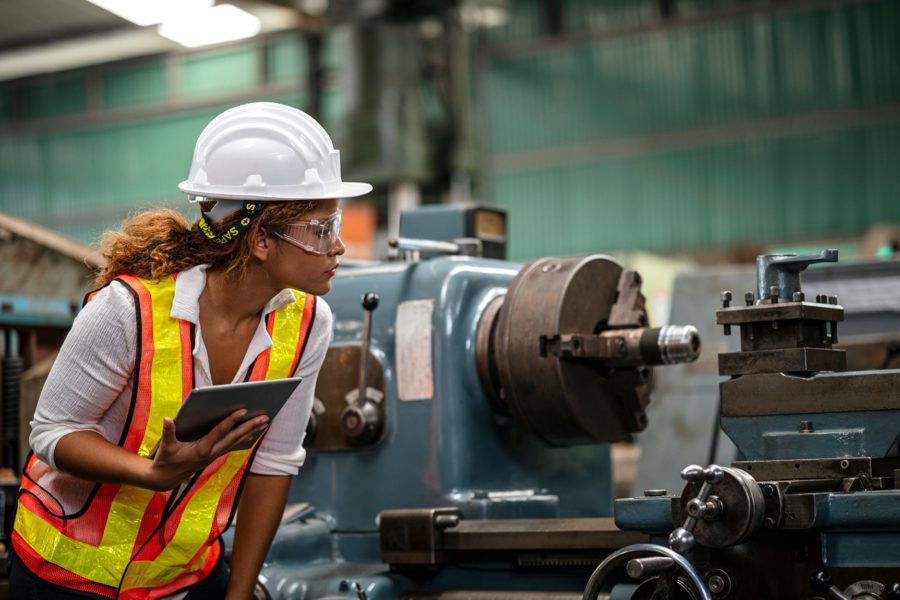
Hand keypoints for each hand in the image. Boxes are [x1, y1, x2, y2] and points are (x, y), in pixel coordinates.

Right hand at [144, 409, 268, 490]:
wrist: (165, 479)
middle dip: (250, 426)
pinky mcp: (214, 456)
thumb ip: (168, 432)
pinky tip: (252, 433)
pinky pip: (232, 445)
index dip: (231, 421)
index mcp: (201, 449)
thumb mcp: (165, 447)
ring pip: (236, 441)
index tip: (243, 410)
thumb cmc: (165, 461)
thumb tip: (167, 419)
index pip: (219, 432)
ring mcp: (214, 455)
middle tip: (265, 417)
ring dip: (251, 431)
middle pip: (234, 437)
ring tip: (264, 422)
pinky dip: (243, 438)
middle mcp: (211, 453)